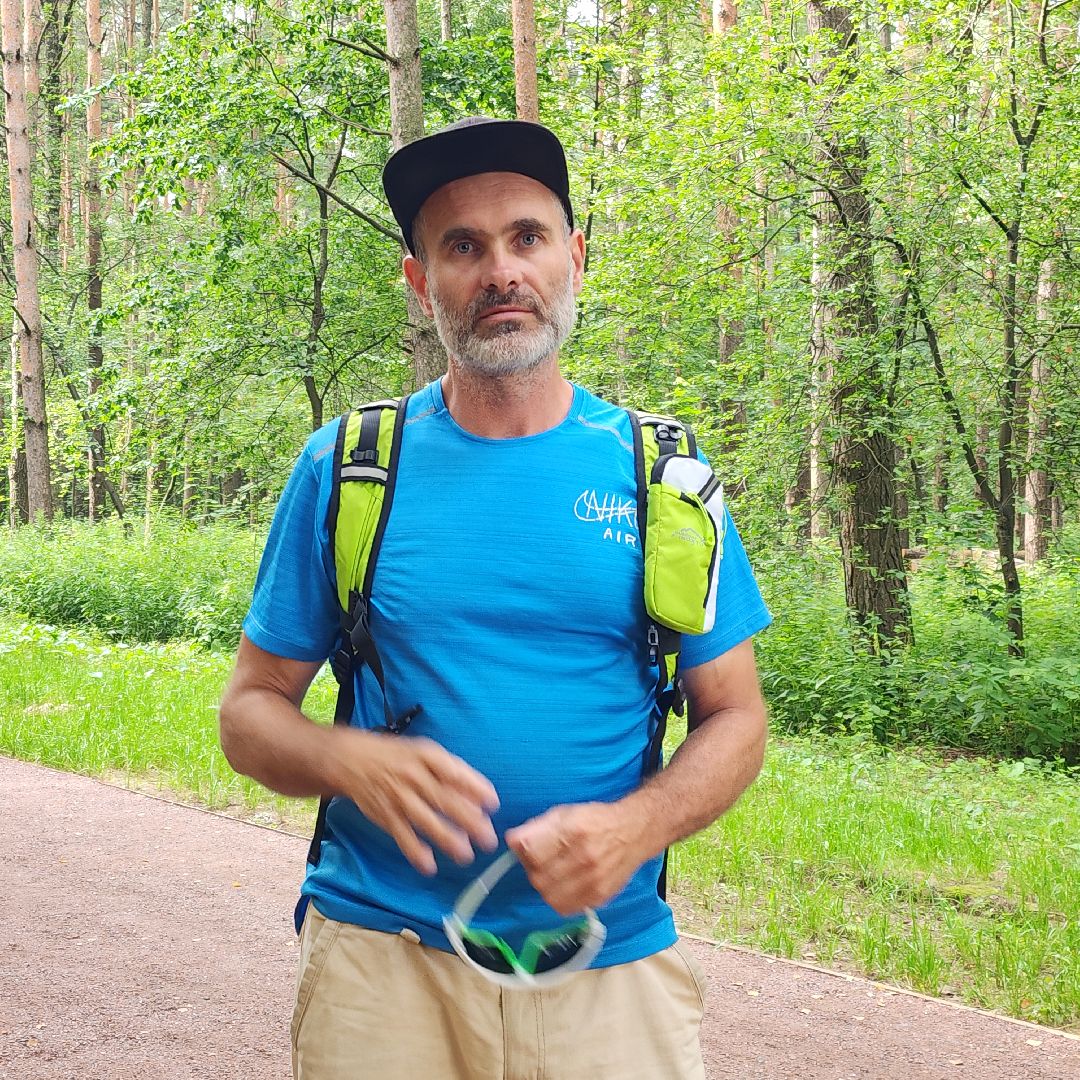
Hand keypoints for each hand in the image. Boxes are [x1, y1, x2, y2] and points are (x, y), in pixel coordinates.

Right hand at [335, 729, 499, 875]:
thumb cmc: (399, 757)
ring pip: (425, 820)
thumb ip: (452, 771)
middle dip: (468, 820)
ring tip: (465, 856)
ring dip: (446, 839)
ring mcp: (398, 797)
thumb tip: (480, 796)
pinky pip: (402, 835)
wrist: (352, 759)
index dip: (474, 787)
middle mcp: (413, 776)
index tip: (493, 804)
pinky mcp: (385, 815)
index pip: (454, 771)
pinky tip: (429, 866)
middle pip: (444, 799)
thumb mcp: (425, 752)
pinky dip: (414, 851)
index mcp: (427, 756)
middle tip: (488, 839)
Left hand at [505, 802, 650, 915]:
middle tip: (539, 861)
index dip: (522, 850)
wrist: (634, 832)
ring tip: (551, 873)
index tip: (524, 846)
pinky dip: (558, 898)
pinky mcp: (600, 897)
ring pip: (550, 896)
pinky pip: (566, 908)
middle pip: (538, 877)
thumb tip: (512, 841)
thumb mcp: (565, 813)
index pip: (531, 851)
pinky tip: (563, 885)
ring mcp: (593, 881)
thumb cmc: (596, 819)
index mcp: (573, 831)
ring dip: (544, 886)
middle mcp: (584, 858)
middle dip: (532, 869)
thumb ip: (537, 827)